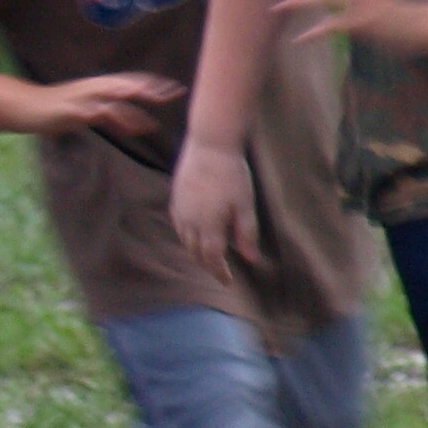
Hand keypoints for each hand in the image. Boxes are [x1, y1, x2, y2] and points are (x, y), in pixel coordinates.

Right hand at [26, 72, 181, 141]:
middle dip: (152, 89)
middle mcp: (94, 87)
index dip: (154, 82)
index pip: (132, 80)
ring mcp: (83, 98)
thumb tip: (137, 127)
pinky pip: (96, 113)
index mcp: (100, 86)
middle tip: (175, 93)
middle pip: (129, 84)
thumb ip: (113, 119)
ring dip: (136, 104)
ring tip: (154, 112)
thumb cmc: (58, 110)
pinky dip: (113, 118)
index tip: (174, 87)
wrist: (27, 107)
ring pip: (115, 97)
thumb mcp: (90, 113)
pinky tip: (126, 126)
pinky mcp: (73, 110)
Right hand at [169, 143, 258, 275]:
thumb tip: (251, 260)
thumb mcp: (245, 205)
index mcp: (208, 225)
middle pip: (196, 252)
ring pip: (185, 240)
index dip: (220, 272)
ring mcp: (180, 210)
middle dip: (207, 265)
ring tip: (208, 256)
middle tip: (220, 271)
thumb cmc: (232, 174)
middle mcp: (189, 221)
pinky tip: (196, 234)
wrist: (209, 145)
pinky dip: (187, 237)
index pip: (212, 258)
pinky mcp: (175, 199)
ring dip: (196, 252)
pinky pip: (179, 226)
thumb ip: (246, 233)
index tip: (228, 282)